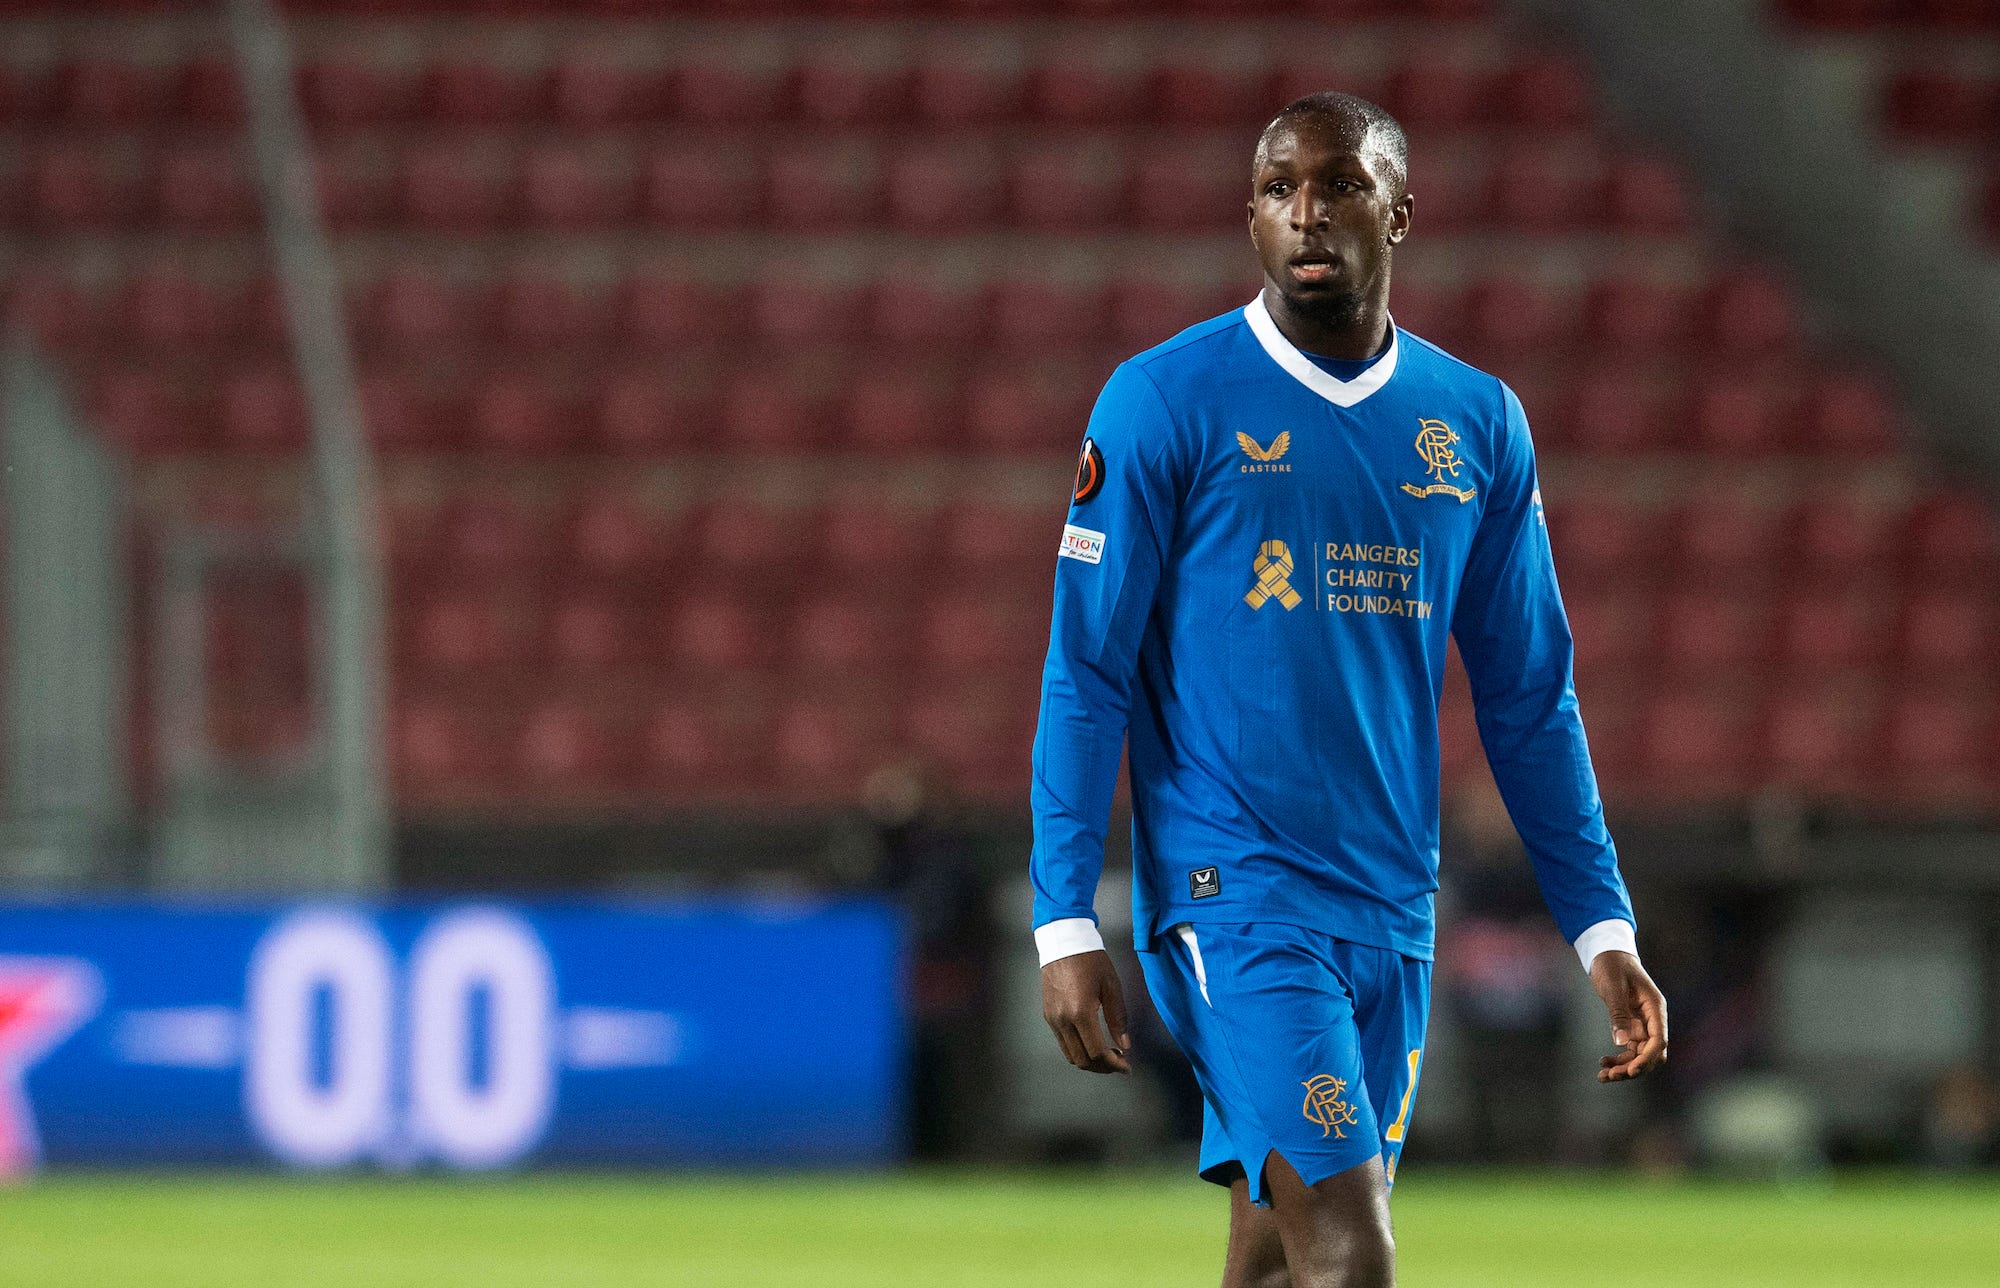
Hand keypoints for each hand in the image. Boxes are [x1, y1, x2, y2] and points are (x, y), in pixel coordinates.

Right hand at [1041, 950, 1131, 1074]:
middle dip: (1103, 1067)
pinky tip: (1091, 1042)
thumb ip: (1118, 1018)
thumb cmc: (1090, 960)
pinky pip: (1063, 1043)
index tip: (1126, 1066)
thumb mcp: (1111, 987)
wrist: (1064, 943)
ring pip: (1070, 1055)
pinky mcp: (1048, 1016)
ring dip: (1090, 1061)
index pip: (1097, 1052)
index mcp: (1081, 1012)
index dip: (1114, 1064)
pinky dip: (1078, 1050)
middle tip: (1119, 1062)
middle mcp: (1063, 1019)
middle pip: (1082, 1060)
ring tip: (1107, 1054)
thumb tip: (1125, 1045)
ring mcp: (1053, 1019)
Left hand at [1590, 950, 1667, 1082]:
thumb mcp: (1612, 986)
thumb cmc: (1612, 965)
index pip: (1659, 1040)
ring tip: (1602, 1076)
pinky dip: (1619, 1059)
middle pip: (1651, 1053)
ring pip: (1640, 1055)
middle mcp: (1653, 1019)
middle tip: (1610, 1076)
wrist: (1607, 954)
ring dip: (1624, 1068)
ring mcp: (1643, 1025)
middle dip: (1633, 1068)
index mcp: (1655, 1007)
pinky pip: (1630, 1049)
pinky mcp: (1632, 1027)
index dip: (1647, 1058)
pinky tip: (1603, 1063)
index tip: (1632, 1070)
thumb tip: (1621, 1041)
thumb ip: (1618, 1013)